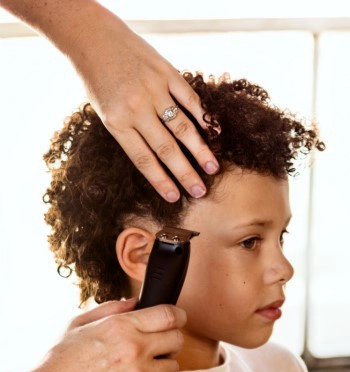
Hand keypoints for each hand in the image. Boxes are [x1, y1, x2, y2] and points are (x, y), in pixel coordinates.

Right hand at [29, 299, 185, 371]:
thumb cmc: (60, 359)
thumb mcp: (80, 322)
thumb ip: (111, 308)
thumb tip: (136, 301)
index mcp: (122, 325)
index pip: (169, 315)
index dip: (178, 316)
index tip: (178, 319)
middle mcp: (135, 348)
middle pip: (177, 340)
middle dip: (171, 341)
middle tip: (159, 346)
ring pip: (174, 368)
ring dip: (163, 367)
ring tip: (144, 369)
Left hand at [65, 4, 219, 201]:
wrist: (95, 39)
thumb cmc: (99, 81)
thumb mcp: (106, 112)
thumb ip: (131, 131)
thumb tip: (160, 155)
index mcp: (117, 123)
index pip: (143, 159)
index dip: (161, 180)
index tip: (175, 196)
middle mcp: (136, 108)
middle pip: (166, 148)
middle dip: (185, 173)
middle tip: (200, 191)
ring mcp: (154, 90)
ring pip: (182, 126)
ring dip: (199, 150)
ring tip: (212, 168)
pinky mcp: (166, 73)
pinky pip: (189, 99)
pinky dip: (202, 116)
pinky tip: (213, 131)